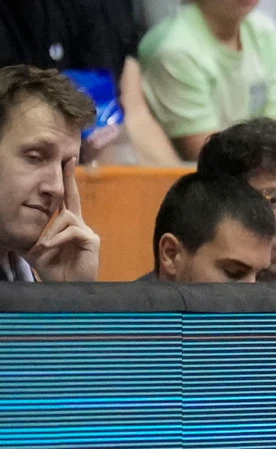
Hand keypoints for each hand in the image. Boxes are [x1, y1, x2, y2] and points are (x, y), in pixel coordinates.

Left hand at [28, 159, 98, 282]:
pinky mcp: (92, 240)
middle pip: (73, 198)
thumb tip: (11, 228)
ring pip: (65, 217)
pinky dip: (57, 238)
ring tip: (42, 247)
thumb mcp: (36, 251)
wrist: (67, 290)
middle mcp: (79, 226)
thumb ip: (30, 237)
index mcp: (66, 227)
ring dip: (49, 231)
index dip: (67, 183)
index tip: (67, 163)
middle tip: (69, 159)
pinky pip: (71, 230)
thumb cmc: (55, 272)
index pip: (65, 201)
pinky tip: (49, 248)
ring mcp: (87, 233)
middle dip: (70, 178)